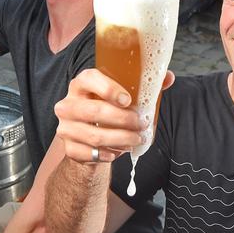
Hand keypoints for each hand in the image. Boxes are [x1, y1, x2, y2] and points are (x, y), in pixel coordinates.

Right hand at [54, 67, 174, 163]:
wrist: (87, 140)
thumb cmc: (107, 112)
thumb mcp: (121, 97)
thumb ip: (143, 87)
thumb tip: (168, 78)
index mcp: (81, 85)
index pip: (89, 79)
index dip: (109, 89)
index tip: (128, 100)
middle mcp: (68, 104)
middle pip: (95, 111)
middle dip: (124, 120)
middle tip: (142, 124)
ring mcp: (65, 127)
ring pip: (95, 135)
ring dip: (121, 139)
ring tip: (137, 139)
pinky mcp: (68, 148)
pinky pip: (90, 153)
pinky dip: (108, 154)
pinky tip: (119, 151)